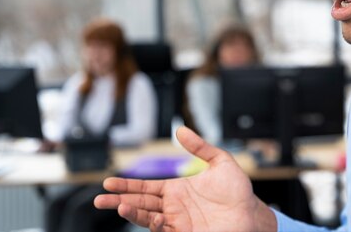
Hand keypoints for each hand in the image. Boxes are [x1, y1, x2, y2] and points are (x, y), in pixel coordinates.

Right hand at [94, 127, 275, 231]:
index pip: (145, 187)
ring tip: (119, 206)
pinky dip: (153, 224)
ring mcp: (177, 222)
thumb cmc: (237, 191)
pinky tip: (149, 217)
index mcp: (177, 189)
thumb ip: (200, 146)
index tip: (108, 183)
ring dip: (133, 213)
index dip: (127, 186)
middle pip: (140, 203)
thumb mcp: (220, 161)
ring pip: (147, 218)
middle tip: (100, 200)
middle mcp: (173, 207)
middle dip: (119, 201)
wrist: (251, 214)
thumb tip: (181, 129)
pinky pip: (163, 230)